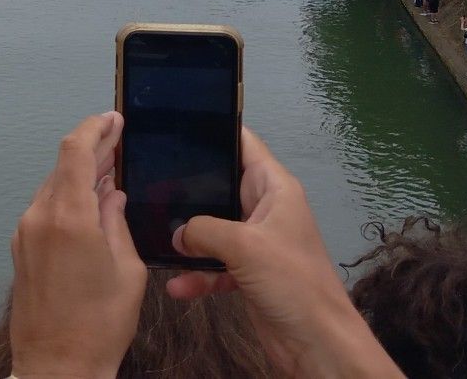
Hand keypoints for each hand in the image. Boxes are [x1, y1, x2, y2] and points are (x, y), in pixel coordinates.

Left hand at [8, 112, 143, 378]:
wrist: (57, 367)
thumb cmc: (99, 326)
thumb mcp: (127, 270)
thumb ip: (118, 221)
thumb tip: (113, 193)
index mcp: (69, 217)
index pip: (75, 151)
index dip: (95, 128)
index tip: (113, 119)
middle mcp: (39, 217)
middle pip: (62, 166)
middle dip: (91, 151)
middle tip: (118, 142)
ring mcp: (25, 233)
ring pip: (52, 187)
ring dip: (78, 176)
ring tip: (109, 173)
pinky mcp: (20, 249)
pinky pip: (44, 209)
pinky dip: (66, 198)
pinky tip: (88, 206)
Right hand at [167, 129, 401, 378]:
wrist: (317, 343)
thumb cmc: (293, 282)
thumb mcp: (244, 246)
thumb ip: (204, 229)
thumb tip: (177, 233)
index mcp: (275, 189)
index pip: (243, 144)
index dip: (213, 130)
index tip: (175, 123)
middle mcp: (265, 210)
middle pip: (220, 186)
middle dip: (188, 188)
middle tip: (148, 181)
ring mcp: (256, 243)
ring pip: (212, 228)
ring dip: (187, 237)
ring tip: (155, 236)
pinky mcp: (248, 274)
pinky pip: (214, 265)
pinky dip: (196, 273)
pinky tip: (176, 285)